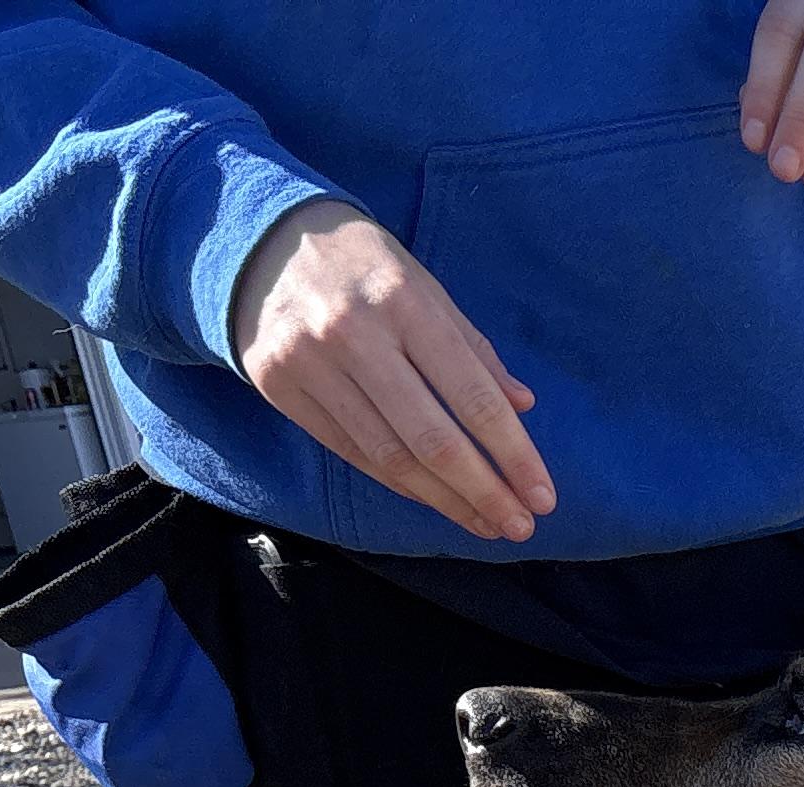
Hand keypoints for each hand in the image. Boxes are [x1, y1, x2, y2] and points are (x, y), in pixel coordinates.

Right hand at [228, 199, 555, 543]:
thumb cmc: (363, 265)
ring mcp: (312, 364)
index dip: (513, 454)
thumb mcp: (424, 286)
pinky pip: (352, 452)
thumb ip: (473, 349)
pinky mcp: (280, 388)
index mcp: (403, 302)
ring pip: (390, 456)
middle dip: (484, 492)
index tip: (543, 496)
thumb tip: (522, 406)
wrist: (260, 241)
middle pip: (432, 439)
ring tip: (485, 522)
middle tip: (521, 527)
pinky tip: (435, 499)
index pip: (472, 396)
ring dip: (445, 500)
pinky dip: (400, 483)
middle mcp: (355, 335)